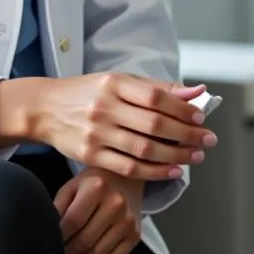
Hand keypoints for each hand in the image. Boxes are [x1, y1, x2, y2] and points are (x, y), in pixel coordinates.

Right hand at [32, 72, 216, 181]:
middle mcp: (105, 107)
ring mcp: (96, 133)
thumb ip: (157, 88)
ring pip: (143, 149)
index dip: (181, 109)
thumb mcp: (119, 81)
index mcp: (114, 83)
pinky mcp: (90, 156)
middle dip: (186, 134)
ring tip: (195, 156)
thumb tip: (196, 91)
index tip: (201, 117)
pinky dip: (154, 172)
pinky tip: (172, 171)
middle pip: (153, 124)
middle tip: (208, 140)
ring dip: (175, 155)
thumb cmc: (89, 92)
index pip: (155, 97)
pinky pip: (128, 168)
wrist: (45, 108)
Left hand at [55, 168, 143, 253]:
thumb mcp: (73, 185)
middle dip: (66, 253)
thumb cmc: (95, 181)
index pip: (72, 222)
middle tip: (58, 253)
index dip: (58, 236)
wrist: (128, 178)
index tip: (49, 241)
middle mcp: (116, 203)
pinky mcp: (135, 235)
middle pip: (84, 241)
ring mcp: (128, 221)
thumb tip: (47, 231)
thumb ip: (58, 206)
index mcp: (97, 187)